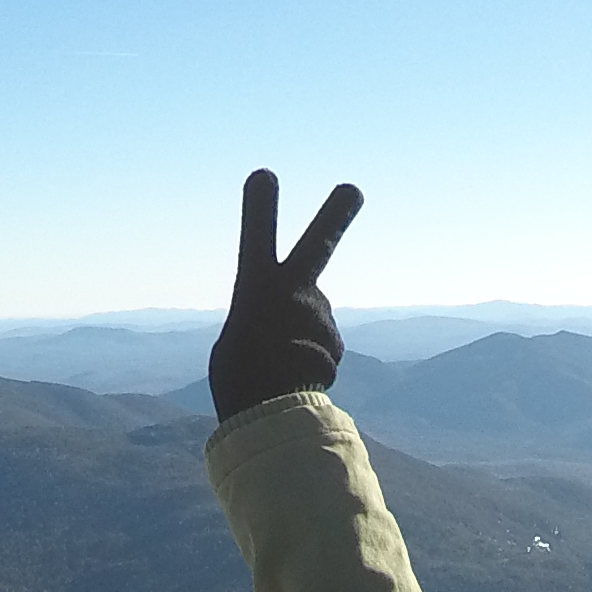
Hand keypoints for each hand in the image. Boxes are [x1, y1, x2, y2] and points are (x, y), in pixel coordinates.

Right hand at [207, 170, 363, 419]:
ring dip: (305, 342)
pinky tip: (296, 380)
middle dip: (336, 214)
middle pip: (319, 244)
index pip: (257, 236)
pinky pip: (326, 350)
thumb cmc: (239, 379)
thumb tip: (298, 320)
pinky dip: (314, 366)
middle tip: (352, 190)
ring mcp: (316, 314)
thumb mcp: (241, 337)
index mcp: (254, 285)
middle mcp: (290, 291)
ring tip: (281, 368)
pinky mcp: (335, 341)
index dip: (261, 207)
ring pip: (317, 322)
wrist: (262, 416)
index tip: (265, 175)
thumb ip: (269, 315)